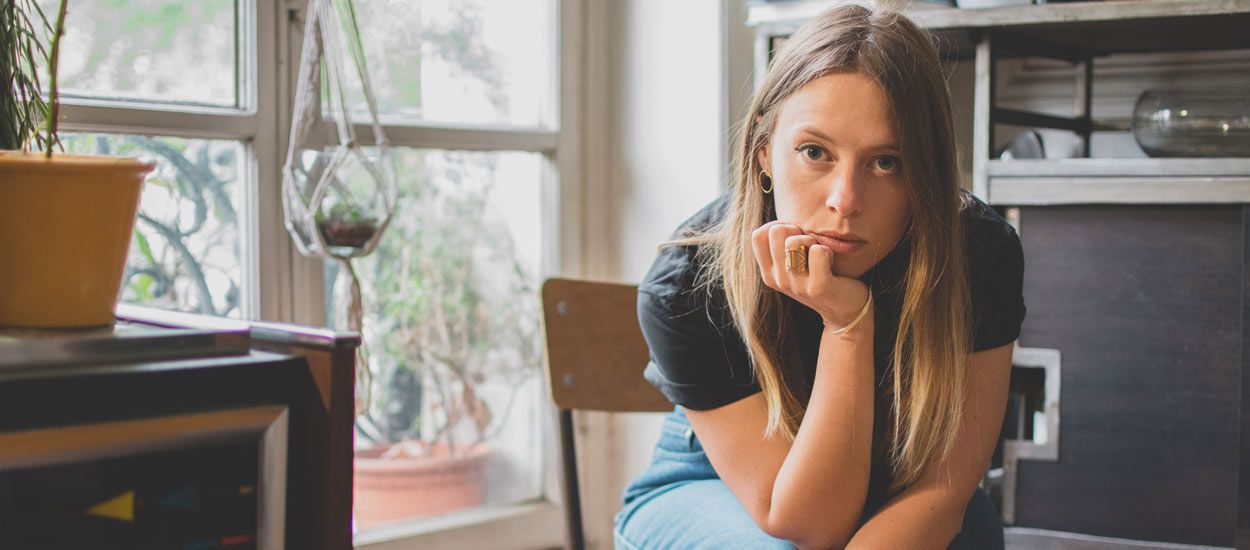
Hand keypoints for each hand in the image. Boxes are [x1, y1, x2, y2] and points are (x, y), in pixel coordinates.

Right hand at [750, 221, 871, 329]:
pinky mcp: (818, 287)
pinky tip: (831, 265)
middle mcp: (779, 281)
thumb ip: (781, 248)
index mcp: (769, 274)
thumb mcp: (793, 267)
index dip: (777, 225)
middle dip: (797, 231)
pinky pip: (819, 251)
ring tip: (820, 256)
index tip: (793, 235)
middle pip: (777, 231)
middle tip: (809, 246)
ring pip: (796, 240)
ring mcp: (797, 285)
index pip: (758, 235)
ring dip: (813, 241)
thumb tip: (778, 223)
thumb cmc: (820, 278)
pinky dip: (828, 251)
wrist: (844, 312)